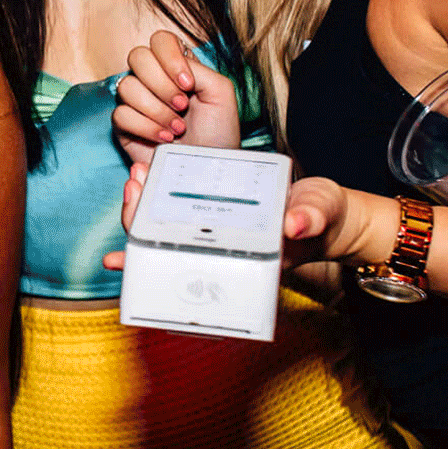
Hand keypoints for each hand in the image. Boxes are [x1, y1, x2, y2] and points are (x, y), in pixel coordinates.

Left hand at [105, 167, 389, 273]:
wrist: (325, 212)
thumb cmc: (323, 216)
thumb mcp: (321, 212)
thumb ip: (311, 217)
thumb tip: (293, 224)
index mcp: (240, 262)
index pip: (186, 271)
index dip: (151, 268)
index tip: (123, 258)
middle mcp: (221, 254)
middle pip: (165, 250)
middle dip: (139, 225)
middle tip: (133, 186)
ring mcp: (215, 236)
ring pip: (167, 230)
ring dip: (144, 208)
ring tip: (136, 177)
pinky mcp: (215, 215)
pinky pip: (179, 211)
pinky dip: (159, 198)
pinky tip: (143, 180)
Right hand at [113, 30, 240, 165]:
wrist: (209, 167)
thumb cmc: (219, 132)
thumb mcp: (221, 92)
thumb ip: (198, 69)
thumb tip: (169, 67)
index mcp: (177, 66)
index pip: (160, 40)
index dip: (170, 57)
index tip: (188, 84)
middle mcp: (154, 79)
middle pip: (137, 56)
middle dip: (161, 84)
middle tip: (181, 105)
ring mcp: (137, 102)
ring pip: (127, 87)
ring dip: (156, 110)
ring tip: (177, 128)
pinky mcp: (125, 126)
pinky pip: (121, 114)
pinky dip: (146, 127)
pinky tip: (164, 138)